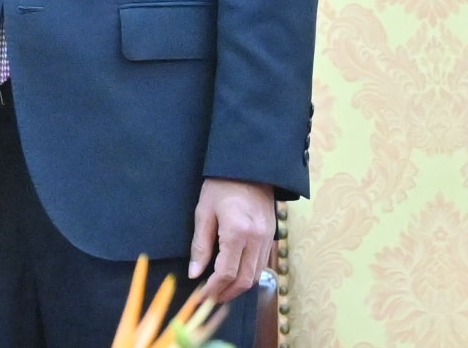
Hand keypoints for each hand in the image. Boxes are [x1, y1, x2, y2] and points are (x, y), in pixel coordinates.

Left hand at [189, 177, 274, 303]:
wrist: (249, 167)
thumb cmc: (221, 186)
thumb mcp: (203, 212)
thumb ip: (200, 245)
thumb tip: (194, 273)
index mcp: (237, 232)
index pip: (225, 273)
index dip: (213, 289)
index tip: (201, 296)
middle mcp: (256, 240)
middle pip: (244, 280)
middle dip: (226, 293)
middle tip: (210, 298)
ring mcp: (268, 239)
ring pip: (256, 276)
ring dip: (238, 287)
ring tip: (221, 290)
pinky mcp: (273, 237)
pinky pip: (262, 265)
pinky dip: (248, 275)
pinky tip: (235, 275)